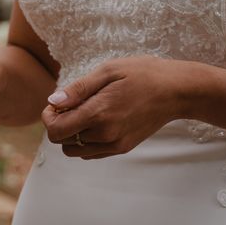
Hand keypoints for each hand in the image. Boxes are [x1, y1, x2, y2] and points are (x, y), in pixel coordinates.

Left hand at [42, 56, 184, 158]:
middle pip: (62, 142)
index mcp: (98, 114)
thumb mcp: (107, 71)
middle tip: (70, 105)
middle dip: (58, 124)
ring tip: (84, 113)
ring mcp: (115, 145)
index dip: (48, 117)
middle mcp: (105, 135)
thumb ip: (77, 89)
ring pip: (74, 151)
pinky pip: (90, 153)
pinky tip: (95, 121)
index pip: (55, 131)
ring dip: (71, 134)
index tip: (57, 103)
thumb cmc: (142, 74)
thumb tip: (53, 101)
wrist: (177, 91)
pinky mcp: (122, 149)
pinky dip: (84, 141)